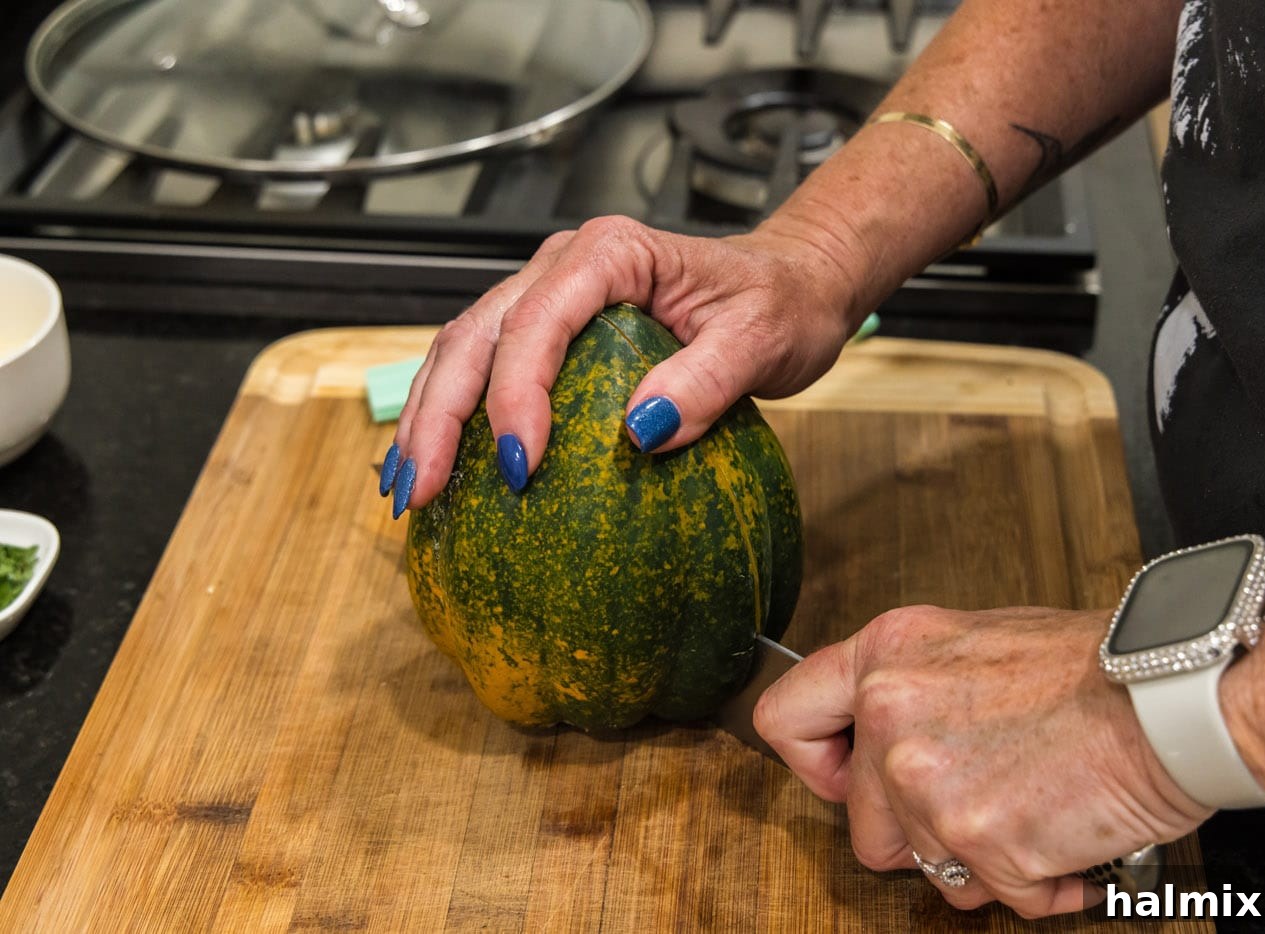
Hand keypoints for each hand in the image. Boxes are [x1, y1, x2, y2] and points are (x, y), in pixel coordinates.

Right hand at [381, 215, 864, 512]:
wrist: (792, 282)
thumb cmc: (781, 301)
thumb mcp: (761, 340)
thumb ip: (706, 380)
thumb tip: (640, 431)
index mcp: (611, 253)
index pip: (540, 322)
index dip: (516, 396)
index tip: (518, 466)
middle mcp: (567, 264)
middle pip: (477, 334)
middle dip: (439, 415)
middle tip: (423, 491)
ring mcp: (551, 293)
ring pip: (465, 347)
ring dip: (430, 417)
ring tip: (408, 487)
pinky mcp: (552, 327)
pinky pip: (487, 364)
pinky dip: (454, 413)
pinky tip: (439, 463)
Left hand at [753, 604, 1210, 917]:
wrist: (1173, 696)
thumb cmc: (1094, 667)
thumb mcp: (977, 642)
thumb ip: (915, 686)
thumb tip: (882, 730)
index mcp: (886, 656)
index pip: (786, 719)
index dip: (813, 763)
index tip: (842, 776)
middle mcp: (891, 714)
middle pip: (861, 823)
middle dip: (919, 832)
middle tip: (980, 805)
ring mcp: (927, 782)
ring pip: (925, 867)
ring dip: (975, 858)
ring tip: (1031, 813)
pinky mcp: (977, 839)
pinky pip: (990, 893)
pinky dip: (1033, 882)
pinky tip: (1064, 837)